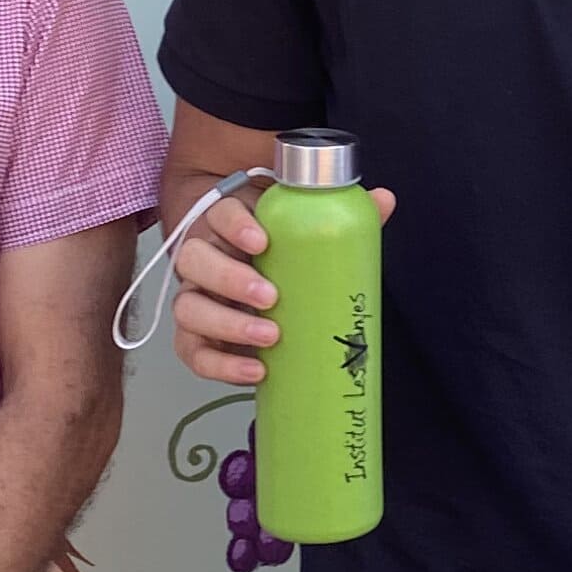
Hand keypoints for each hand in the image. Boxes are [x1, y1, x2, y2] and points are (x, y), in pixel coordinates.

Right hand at [168, 182, 394, 387]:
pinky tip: (255, 371)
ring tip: (269, 336)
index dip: (235, 225)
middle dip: (230, 279)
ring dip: (225, 324)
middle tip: (270, 296)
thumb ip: (340, 214)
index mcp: (227, 227)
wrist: (258, 285)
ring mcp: (196, 298)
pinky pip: (194, 352)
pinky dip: (220, 366)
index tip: (262, 241)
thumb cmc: (281, 252)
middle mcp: (204, 260)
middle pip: (194, 260)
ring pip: (188, 308)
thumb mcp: (305, 229)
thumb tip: (383, 200)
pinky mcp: (197, 337)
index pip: (218, 213)